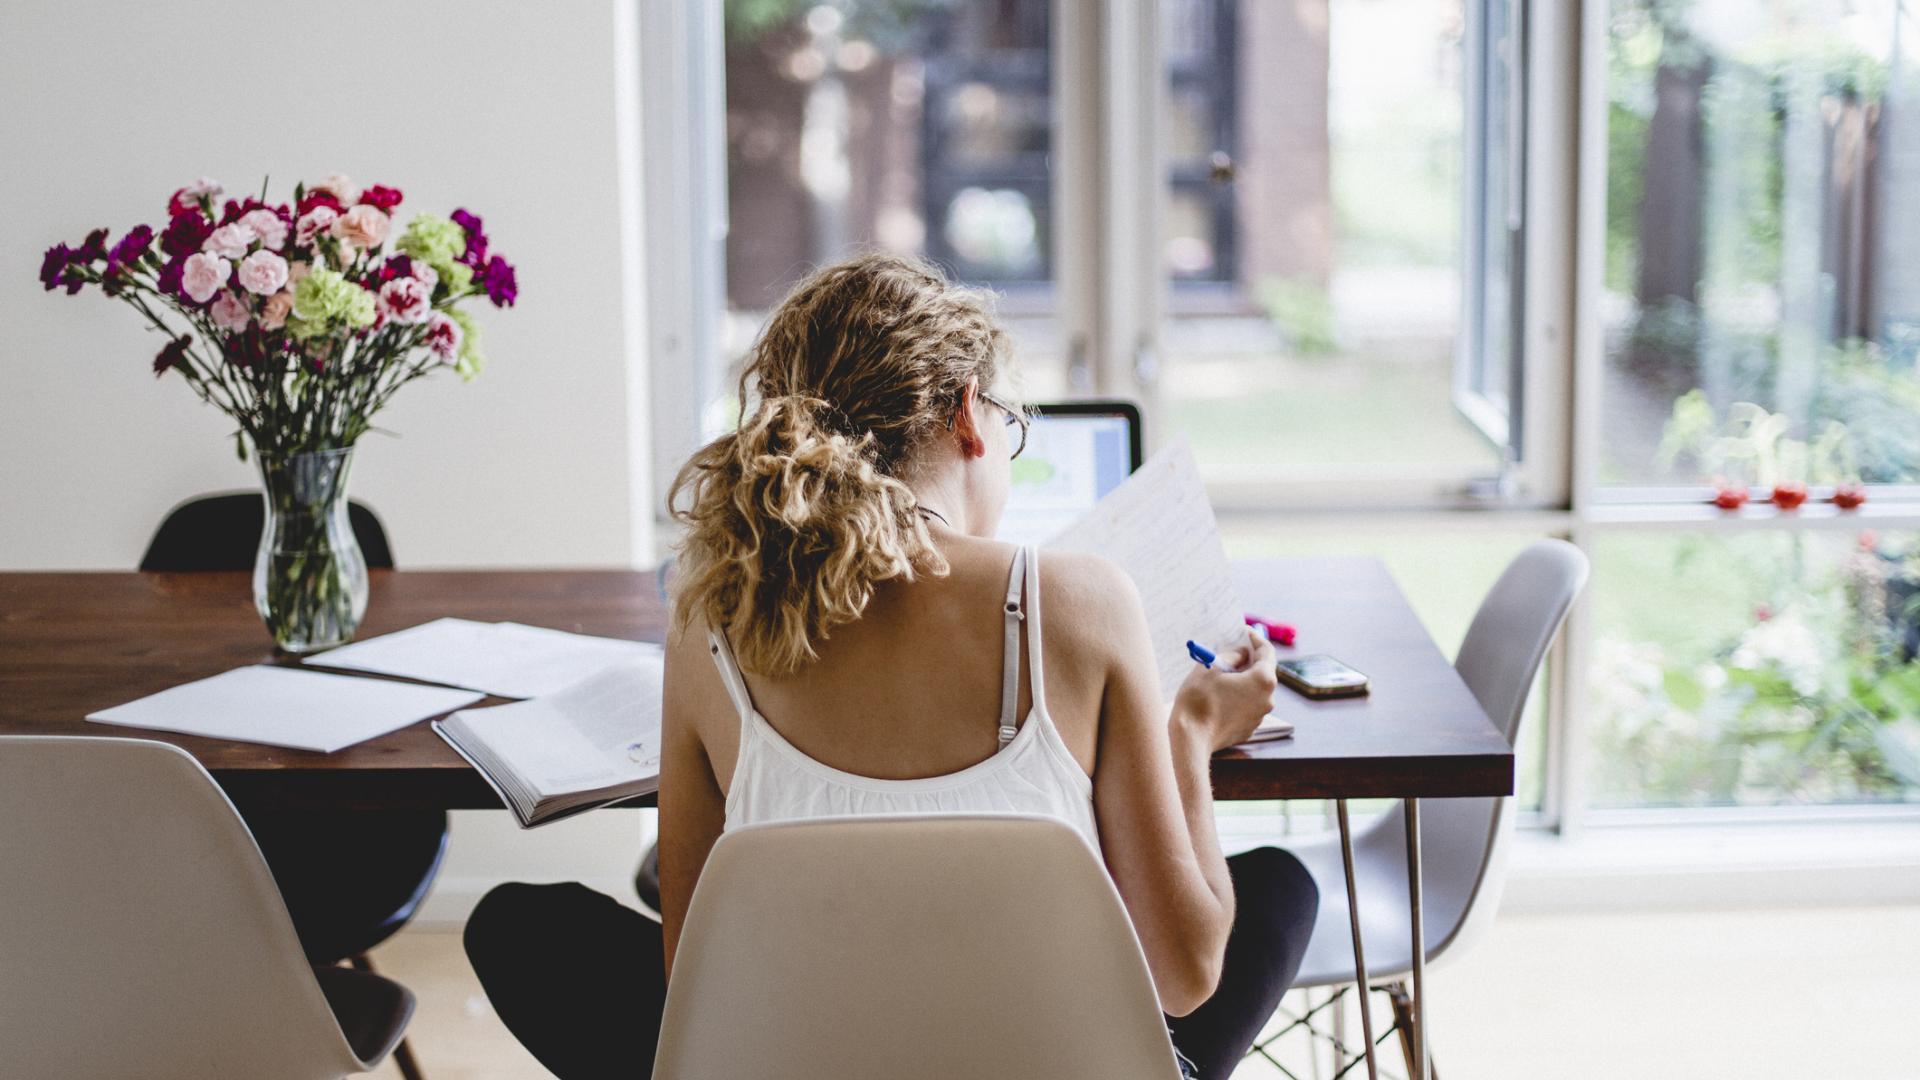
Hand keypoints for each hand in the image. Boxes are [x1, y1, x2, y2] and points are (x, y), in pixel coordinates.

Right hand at [1172, 627, 1278, 752]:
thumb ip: (1232, 655)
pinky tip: (1221, 695)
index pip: (1267, 651)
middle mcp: (1268, 699)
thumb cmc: (1199, 699)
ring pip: (1255, 690)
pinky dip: (1238, 697)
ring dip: (1243, 680)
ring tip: (1223, 673)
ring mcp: (1259, 716)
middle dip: (1249, 659)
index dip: (1255, 639)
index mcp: (1263, 680)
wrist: (1192, 739)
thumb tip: (1242, 654)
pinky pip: (1247, 706)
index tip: (1244, 632)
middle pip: (1263, 672)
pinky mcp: (1249, 728)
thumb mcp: (1211, 666)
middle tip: (1233, 650)